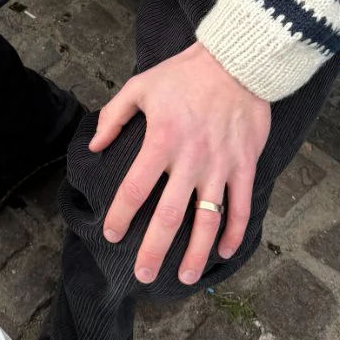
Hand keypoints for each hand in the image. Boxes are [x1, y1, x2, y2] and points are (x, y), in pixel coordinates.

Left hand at [89, 41, 269, 284]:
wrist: (236, 61)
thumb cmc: (184, 73)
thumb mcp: (140, 86)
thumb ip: (114, 116)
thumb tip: (94, 146)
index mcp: (161, 140)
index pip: (135, 188)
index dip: (121, 215)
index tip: (112, 234)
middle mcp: (190, 158)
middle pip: (169, 215)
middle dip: (154, 249)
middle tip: (143, 275)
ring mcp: (220, 164)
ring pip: (207, 220)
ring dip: (196, 253)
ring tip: (186, 278)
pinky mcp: (245, 164)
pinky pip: (240, 206)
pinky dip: (233, 232)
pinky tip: (224, 251)